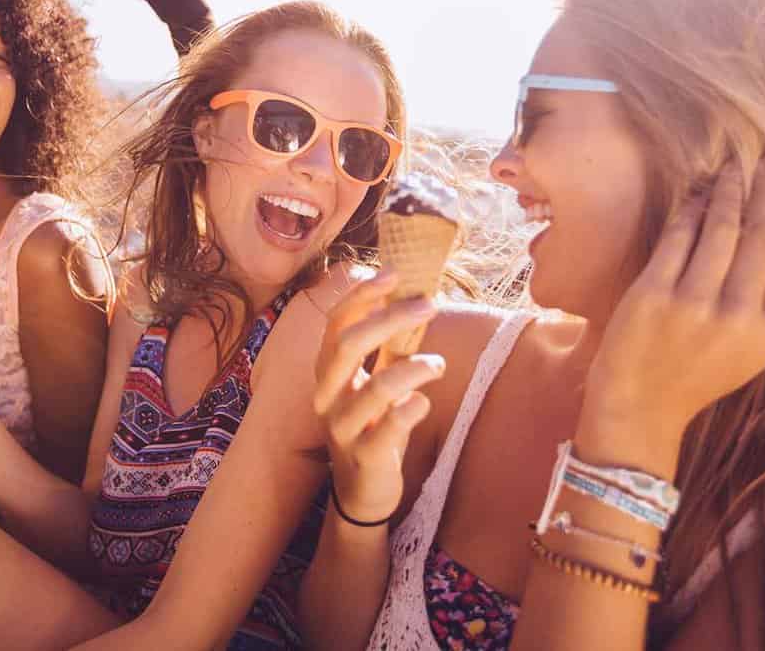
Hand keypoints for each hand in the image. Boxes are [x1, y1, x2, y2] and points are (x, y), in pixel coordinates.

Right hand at [313, 270, 442, 525]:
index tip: (394, 274)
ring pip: (376, 386)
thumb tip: (409, 296)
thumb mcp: (371, 382)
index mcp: (327, 372)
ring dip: (415, 368)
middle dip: (391, 319)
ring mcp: (342, 428)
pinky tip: (424, 403)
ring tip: (438, 365)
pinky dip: (413, 407)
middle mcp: (326, 396)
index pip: (336, 323)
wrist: (363, 489)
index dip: (361, 295)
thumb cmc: (372, 425)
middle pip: (349, 344)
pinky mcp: (365, 457)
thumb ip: (382, 347)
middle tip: (428, 305)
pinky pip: (391, 425)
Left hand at [585, 158, 764, 449]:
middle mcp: (740, 314)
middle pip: (762, 236)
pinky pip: (679, 236)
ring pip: (722, 228)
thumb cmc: (695, 378)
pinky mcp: (655, 292)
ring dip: (729, 191)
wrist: (640, 408)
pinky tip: (697, 192)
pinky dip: (691, 208)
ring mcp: (696, 302)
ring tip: (732, 167)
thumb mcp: (751, 358)